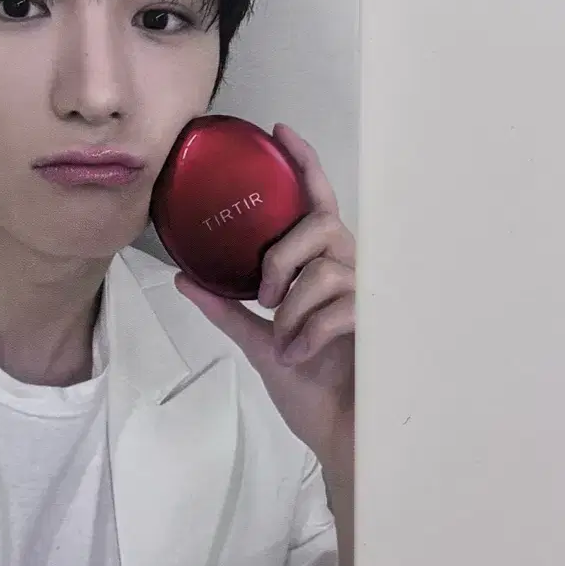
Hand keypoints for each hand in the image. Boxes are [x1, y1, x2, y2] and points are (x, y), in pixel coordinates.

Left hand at [174, 124, 355, 484]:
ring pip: (326, 268)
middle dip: (283, 254)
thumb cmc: (311, 386)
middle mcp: (349, 271)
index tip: (280, 130)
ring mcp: (368, 295)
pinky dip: (308, 334)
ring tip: (286, 340)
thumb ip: (226, 308)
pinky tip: (299, 356)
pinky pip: (338, 309)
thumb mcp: (258, 343)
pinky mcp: (380, 323)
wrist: (341, 434)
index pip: (316, 205)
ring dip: (295, 308)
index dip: (303, 165)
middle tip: (264, 293)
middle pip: (321, 224)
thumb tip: (184, 278)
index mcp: (322, 269)